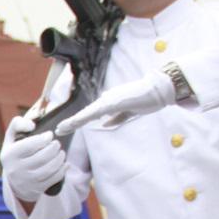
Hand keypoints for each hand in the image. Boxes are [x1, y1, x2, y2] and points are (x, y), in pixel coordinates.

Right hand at [0, 130, 67, 201]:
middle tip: (57, 144)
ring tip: (61, 152)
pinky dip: (62, 169)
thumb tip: (32, 125)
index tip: (50, 135)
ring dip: (60, 158)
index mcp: (9, 155)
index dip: (43, 139)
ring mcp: (27, 180)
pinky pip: (54, 178)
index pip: (29, 145)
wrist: (14, 182)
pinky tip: (64, 163)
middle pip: (42, 157)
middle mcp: (16, 169)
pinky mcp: (37, 188)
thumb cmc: (16, 153)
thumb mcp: (10, 138)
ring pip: (50, 168)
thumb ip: (18, 124)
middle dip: (54, 148)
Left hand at [54, 70, 177, 136]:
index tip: (66, 128)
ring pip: (89, 112)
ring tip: (63, 127)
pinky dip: (89, 116)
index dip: (78, 121)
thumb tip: (103, 124)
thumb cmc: (146, 99)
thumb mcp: (128, 112)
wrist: (159, 89)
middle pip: (86, 113)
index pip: (90, 114)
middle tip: (58, 130)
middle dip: (72, 122)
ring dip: (76, 120)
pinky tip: (80, 121)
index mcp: (109, 103)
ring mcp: (111, 99)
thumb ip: (116, 118)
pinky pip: (100, 110)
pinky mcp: (117, 101)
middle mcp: (106, 99)